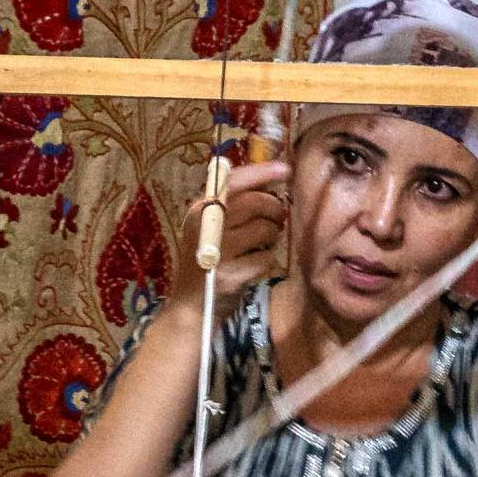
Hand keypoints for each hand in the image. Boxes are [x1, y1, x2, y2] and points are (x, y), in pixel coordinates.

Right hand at [167, 159, 288, 312]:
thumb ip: (235, 205)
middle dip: (275, 209)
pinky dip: (266, 261)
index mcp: (199, 209)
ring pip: (264, 229)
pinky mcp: (230, 274)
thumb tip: (271, 182)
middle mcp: (206, 226)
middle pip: (255, 203)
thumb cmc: (207, 262)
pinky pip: (266, 257)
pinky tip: (254, 265)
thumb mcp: (211, 228)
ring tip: (262, 243)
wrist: (191, 307)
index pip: (233, 181)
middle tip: (277, 219)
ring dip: (273, 236)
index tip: (287, 169)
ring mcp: (217, 251)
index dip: (262, 172)